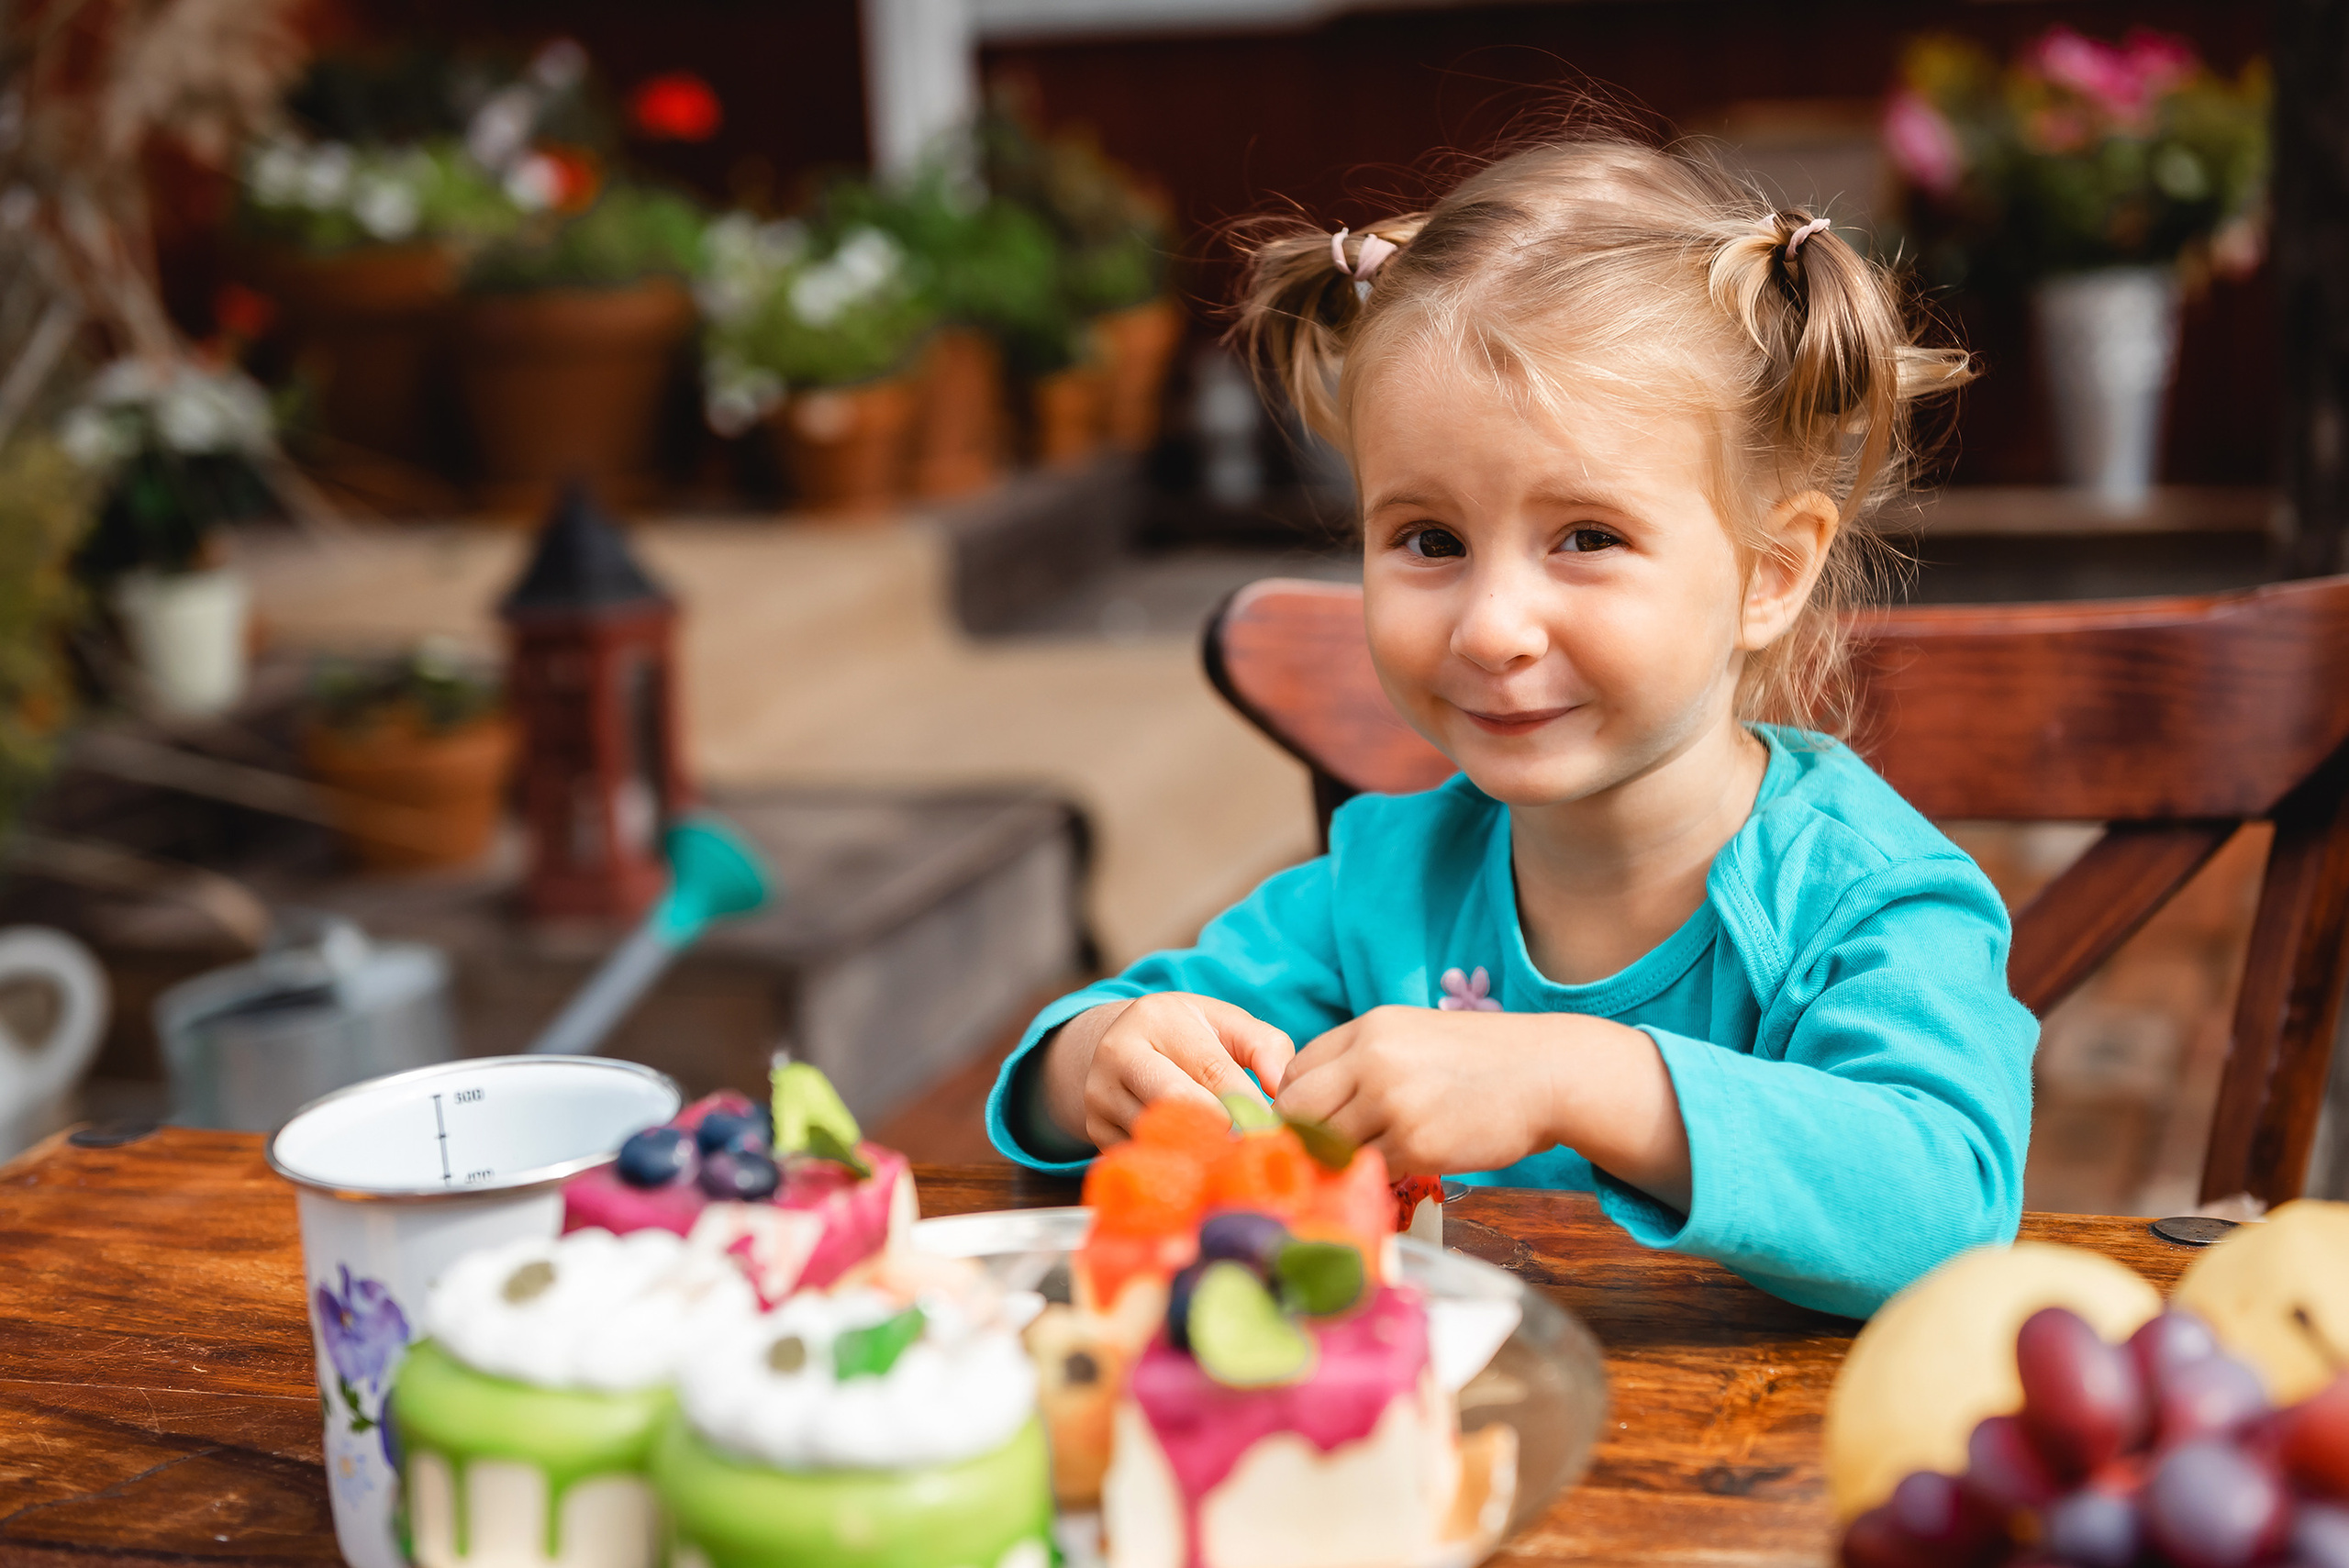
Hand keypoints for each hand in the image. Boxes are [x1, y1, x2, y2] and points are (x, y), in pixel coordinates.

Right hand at [1042, 993, 1295, 1149]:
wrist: (1120, 1044)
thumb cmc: (1188, 1036)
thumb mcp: (1226, 1024)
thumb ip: (1265, 1048)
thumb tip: (1282, 1090)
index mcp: (1155, 1019)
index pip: (1209, 1069)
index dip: (1247, 1105)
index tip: (1276, 1132)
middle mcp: (1118, 1054)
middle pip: (1173, 1103)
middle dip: (1220, 1130)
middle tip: (1254, 1152)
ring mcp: (1100, 1095)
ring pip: (1157, 1137)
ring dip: (1200, 1154)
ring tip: (1232, 1161)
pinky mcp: (1095, 1131)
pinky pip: (1142, 1158)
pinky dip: (1174, 1168)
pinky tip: (1199, 1167)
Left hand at [1276, 1006, 1690, 1208]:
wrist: (1548, 1073)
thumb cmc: (1480, 1058)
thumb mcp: (1411, 1035)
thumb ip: (1361, 1060)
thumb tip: (1312, 1104)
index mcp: (1368, 1029)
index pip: (1295, 1072)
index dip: (1297, 1102)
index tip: (1314, 1120)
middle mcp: (1372, 1061)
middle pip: (1298, 1110)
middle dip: (1305, 1134)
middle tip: (1328, 1150)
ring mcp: (1393, 1104)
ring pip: (1330, 1145)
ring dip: (1343, 1158)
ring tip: (1373, 1154)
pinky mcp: (1417, 1145)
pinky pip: (1370, 1170)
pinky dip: (1378, 1173)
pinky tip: (1402, 1162)